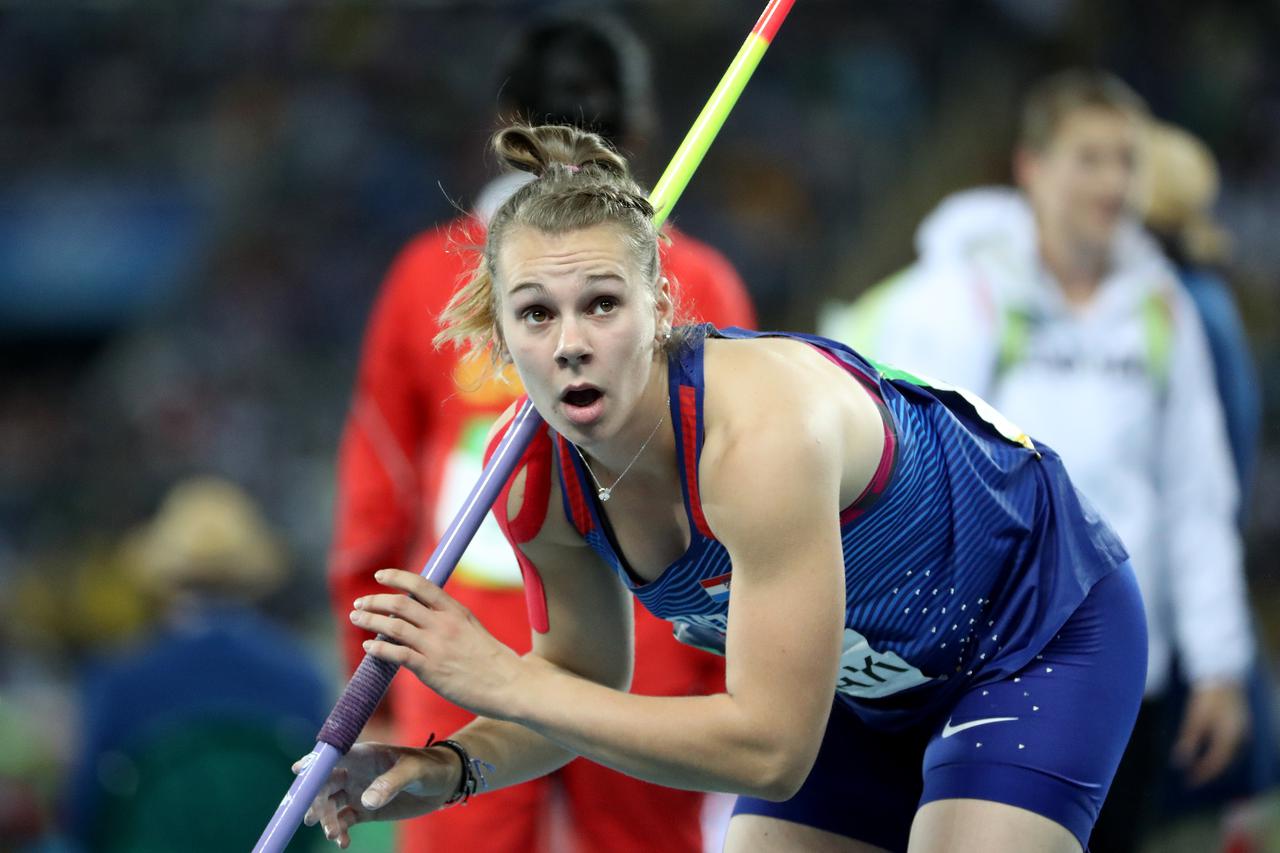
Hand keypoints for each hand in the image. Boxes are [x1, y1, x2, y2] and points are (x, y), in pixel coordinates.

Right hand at [294, 742, 455, 847]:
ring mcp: (357, 792)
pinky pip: (344, 822)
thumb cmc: (429, 767)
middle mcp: (354, 772)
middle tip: (314, 819)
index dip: (314, 761)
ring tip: (333, 833)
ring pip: (330, 806)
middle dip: (315, 800)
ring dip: (325, 819)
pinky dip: (340, 833)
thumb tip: (366, 801)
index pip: (332, 756)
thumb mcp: (413, 772)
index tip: (298, 770)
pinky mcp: (364, 811)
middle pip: (323, 784)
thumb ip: (390, 783)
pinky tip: (343, 843)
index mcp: (363, 755)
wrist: (443, 783)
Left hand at [350, 569, 525, 718]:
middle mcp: (444, 624)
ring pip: (393, 626)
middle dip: (375, 600)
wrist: (510, 684)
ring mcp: (436, 646)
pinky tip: (369, 648)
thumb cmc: (494, 661)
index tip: (380, 575)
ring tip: (356, 618)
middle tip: (360, 602)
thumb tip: (426, 618)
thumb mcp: (473, 629)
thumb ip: (450, 621)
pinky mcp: (430, 669)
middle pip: (401, 603)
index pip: (421, 585)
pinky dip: (378, 649)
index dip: (397, 577)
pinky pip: (396, 655)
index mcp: (456, 611)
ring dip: (370, 620)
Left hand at [1172, 680, 1249, 785]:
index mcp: (1229, 735)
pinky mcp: (1240, 727)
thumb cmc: (1206, 696)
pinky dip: (1219, 754)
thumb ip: (1189, 740)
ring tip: (1198, 772)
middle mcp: (1240, 737)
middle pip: (1225, 762)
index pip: (1216, 762)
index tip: (1190, 782)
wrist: (1222, 676)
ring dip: (1215, 765)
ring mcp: (1242, 732)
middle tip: (1193, 782)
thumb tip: (1180, 761)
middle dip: (1209, 773)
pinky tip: (1207, 757)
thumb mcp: (1194, 717)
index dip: (1203, 774)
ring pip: (1229, 755)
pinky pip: (1230, 747)